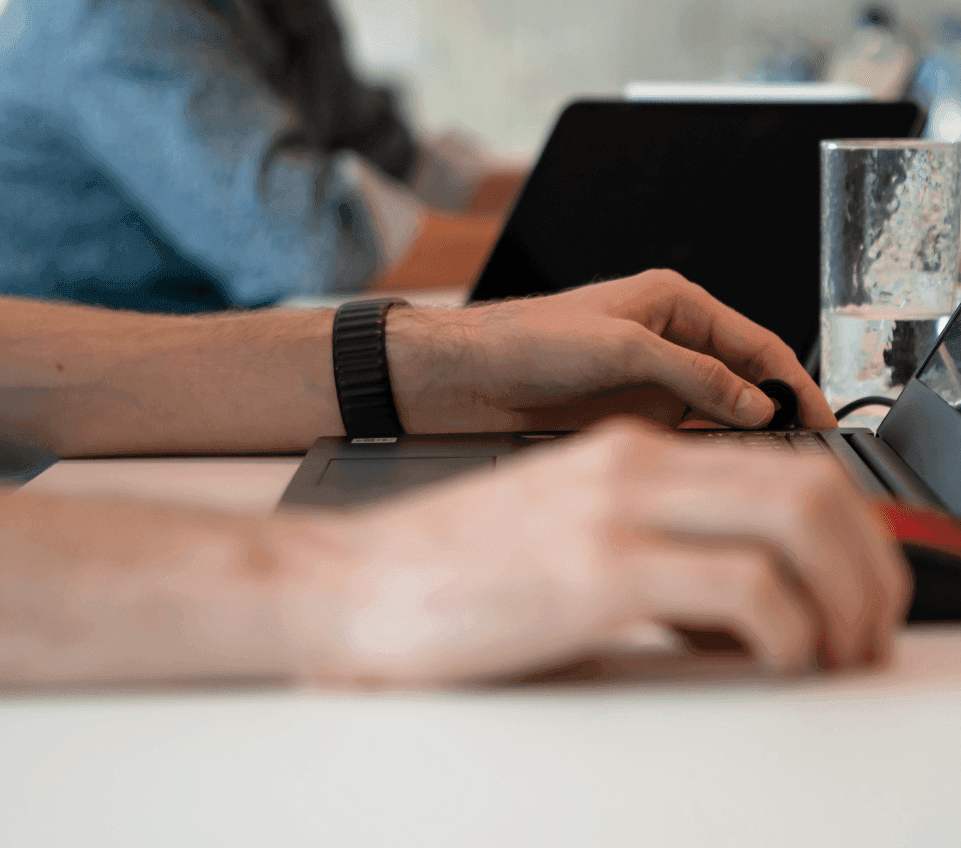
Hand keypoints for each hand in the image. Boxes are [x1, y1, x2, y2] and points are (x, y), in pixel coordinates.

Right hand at [272, 420, 908, 685]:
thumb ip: (656, 554)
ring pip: (797, 525)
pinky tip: (773, 661)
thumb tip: (743, 612)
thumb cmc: (452, 572)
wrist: (355, 583)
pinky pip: (746, 590)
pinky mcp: (597, 570)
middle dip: (867, 564)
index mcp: (626, 453)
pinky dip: (789, 632)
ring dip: (843, 598)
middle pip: (810, 486)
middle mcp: (631, 464)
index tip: (852, 590)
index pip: (782, 466)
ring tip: (836, 652)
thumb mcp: (567, 539)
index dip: (845, 532)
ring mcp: (615, 510)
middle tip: (865, 627)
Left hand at [387, 270, 835, 432]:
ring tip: (765, 474)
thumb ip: (694, 375)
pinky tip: (715, 477)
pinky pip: (682, 439)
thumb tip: (754, 404)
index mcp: (674, 305)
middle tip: (801, 456)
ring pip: (716, 416)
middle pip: (743, 382)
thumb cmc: (529, 338)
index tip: (822, 419)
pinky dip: (703, 456)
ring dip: (739, 442)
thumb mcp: (622, 349)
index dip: (793, 381)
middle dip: (774, 415)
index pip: (756, 343)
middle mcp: (667, 342)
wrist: (468, 378)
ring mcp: (649, 385)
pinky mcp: (628, 418)